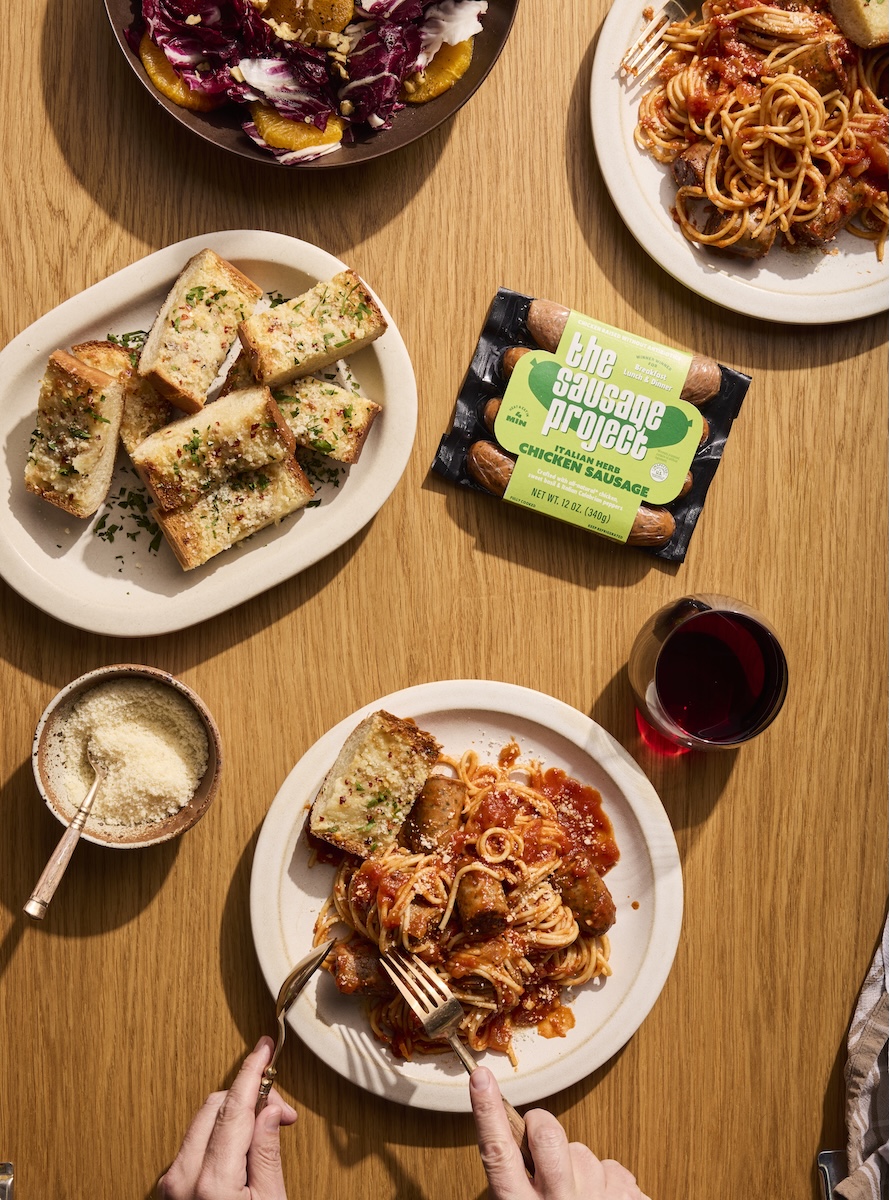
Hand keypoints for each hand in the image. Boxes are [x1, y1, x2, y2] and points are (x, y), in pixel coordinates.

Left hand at [157, 1037, 296, 1199]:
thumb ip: (266, 1153)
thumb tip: (269, 1110)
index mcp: (210, 1182)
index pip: (234, 1106)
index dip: (252, 1071)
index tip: (264, 1047)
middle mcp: (182, 1179)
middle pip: (217, 1106)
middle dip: (251, 1098)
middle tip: (282, 1113)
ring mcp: (170, 1184)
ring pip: (205, 1121)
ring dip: (235, 1117)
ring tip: (265, 1137)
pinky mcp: (168, 1189)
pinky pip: (196, 1143)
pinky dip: (221, 1135)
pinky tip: (242, 1150)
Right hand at [469, 1067, 648, 1199]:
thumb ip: (520, 1187)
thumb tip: (517, 1147)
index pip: (499, 1156)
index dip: (488, 1114)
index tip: (481, 1078)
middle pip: (548, 1136)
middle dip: (544, 1131)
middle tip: (543, 1146)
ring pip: (585, 1154)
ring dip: (583, 1173)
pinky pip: (616, 1171)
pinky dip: (611, 1187)